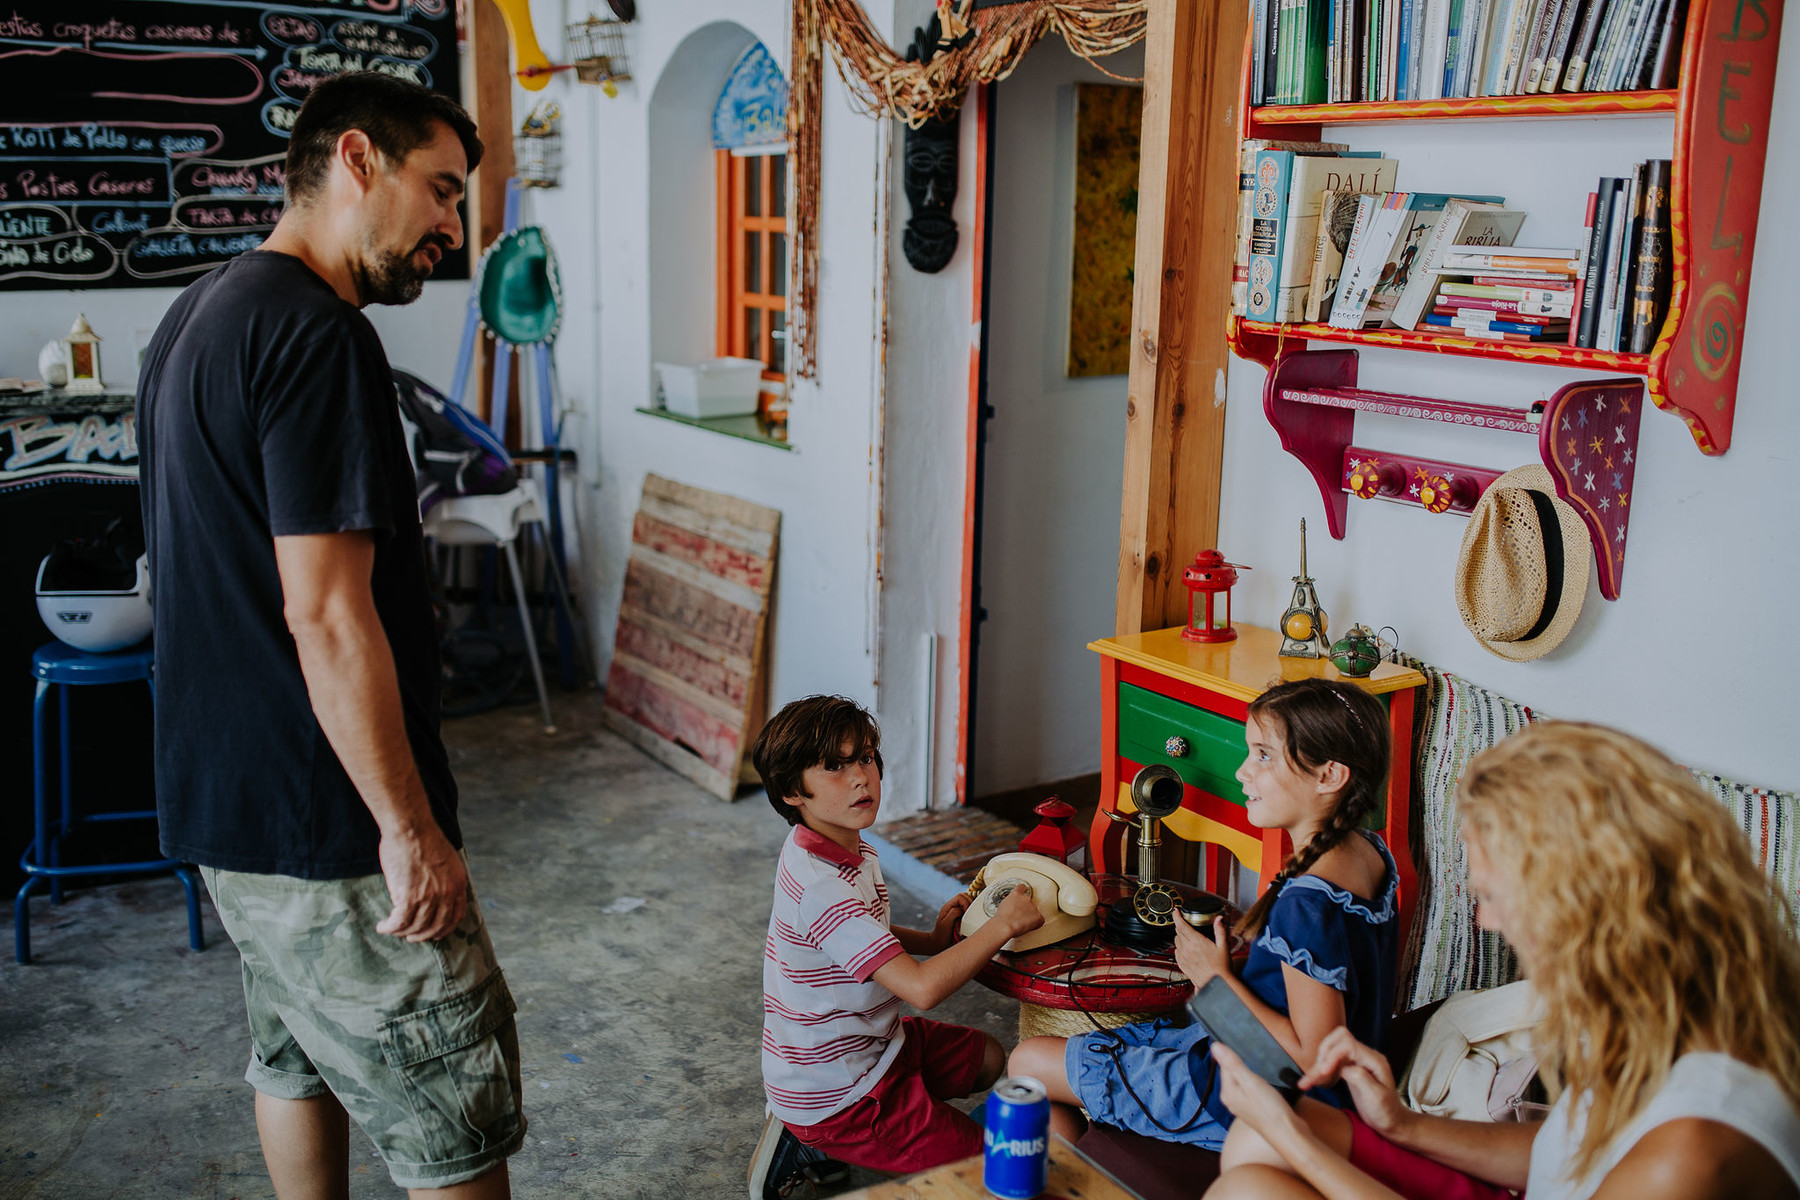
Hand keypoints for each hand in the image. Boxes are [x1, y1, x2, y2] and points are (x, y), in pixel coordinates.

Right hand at [375, 823, 468, 941]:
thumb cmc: (423, 839)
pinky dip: (390, 927)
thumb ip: (445, 879)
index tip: (434, 932)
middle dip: (423, 935)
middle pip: (436, 926)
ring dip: (403, 932)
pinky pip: (399, 922)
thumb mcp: (447, 860)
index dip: (444, 928)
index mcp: (458, 884)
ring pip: (415, 926)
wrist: (410, 829)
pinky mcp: (408, 897)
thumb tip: (436, 895)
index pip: (456, 916)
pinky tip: (383, 927)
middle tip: (411, 936)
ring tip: (392, 929)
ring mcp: (428, 897)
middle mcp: (446, 894)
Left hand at [932, 892, 971, 951]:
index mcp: (947, 907)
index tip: (968, 911)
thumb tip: (961, 908)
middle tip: (971, 912)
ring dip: (970, 905)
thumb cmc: (941, 934)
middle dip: (970, 902)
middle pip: (964, 896)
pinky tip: (970, 917)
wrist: (939, 943)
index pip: (959, 897)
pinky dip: (970, 910)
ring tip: (971, 914)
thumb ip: (953, 913)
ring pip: (966, 901)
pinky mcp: (959, 916)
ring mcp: (955, 911)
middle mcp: (952, 907)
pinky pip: (966, 909)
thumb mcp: (946, 923)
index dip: (966, 902)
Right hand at [995, 881, 1044, 938]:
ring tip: (1021, 923)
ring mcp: (1033, 907)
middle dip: (1025, 909)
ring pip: (1034, 912)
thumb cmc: (1001, 919)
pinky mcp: (1038, 916)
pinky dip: (1036, 923)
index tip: (1023, 892)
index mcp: (1016, 895)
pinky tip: (1028, 926)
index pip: (1022, 887)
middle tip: (1019, 916)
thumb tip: (1011, 909)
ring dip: (1029, 916)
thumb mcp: (1002, 906)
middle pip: (1028, 902)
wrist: (1005, 925)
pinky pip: (1040, 920)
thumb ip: (1010, 903)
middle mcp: (1026, 898)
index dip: (1023, 890)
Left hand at [1173, 908, 1232, 988]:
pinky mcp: (1183, 966)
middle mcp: (1187, 949)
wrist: (1217, 984)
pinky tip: (1186, 950)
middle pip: (1178, 933)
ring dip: (1180, 937)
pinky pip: (1176, 954)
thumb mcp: (1224, 946)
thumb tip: (1219, 919)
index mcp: (1196, 942)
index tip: (1175, 912)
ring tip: (1187, 937)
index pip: (1181, 925)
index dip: (1177, 917)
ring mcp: (1184, 958)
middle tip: (1186, 924)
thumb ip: (1220, 930)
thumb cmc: (1222, 968)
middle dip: (1180, 926)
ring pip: (1176, 942)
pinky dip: (1179, 949)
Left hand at [1212, 1042, 1306, 1140]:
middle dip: (1242, 1063)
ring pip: (1243, 1081)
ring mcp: (1244, 1106)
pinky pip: (1252, 1090)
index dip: (1233, 1053)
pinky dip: (1257, 1083)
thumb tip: (1215, 1047)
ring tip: (1261, 1068)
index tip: (1242, 1044)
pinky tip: (1266, 1083)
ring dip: (1251, 1073)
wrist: (1288, 1134)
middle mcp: (1232, 1100)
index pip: (1224, 1065)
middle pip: (1233, 1073)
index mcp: (1227, 1093)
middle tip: (1254, 1054)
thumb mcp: (1250, 1082)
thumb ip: (1233, 1064)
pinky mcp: (1256, 1109)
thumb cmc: (1270, 1110)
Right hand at [1299, 1026, 1408, 1136]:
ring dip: (1319, 1062)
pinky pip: (1331, 1060)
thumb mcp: (1377, 1098)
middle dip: (1323, 1053)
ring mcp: (1357, 1060)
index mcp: (1375, 1060)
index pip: (1348, 1044)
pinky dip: (1320, 1068)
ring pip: (1332, 1048)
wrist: (1390, 1121)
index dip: (1332, 1055)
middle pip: (1339, 1038)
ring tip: (1310, 1081)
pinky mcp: (1349, 1067)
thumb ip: (1361, 1078)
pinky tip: (1315, 1080)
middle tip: (1315, 1074)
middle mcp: (1366, 1056)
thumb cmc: (1386, 1112)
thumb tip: (1343, 1068)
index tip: (1323, 1072)